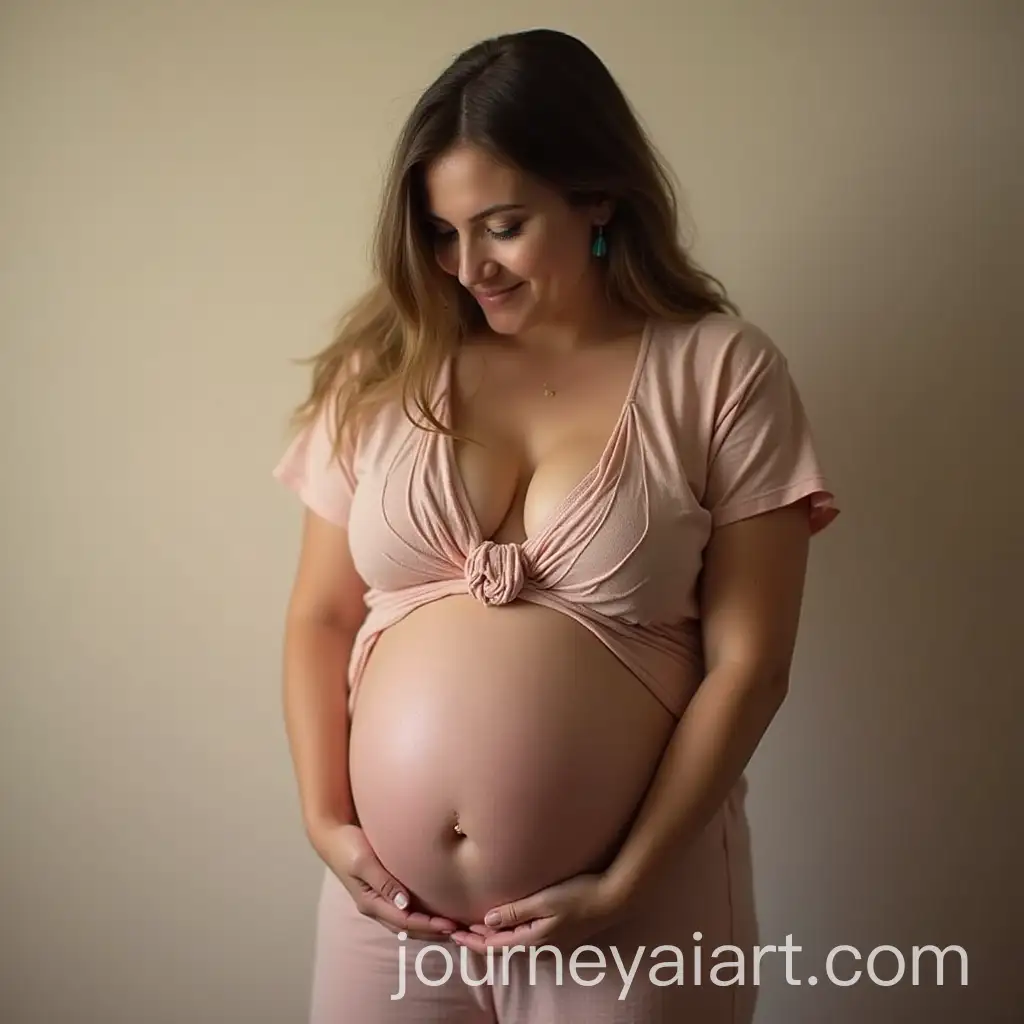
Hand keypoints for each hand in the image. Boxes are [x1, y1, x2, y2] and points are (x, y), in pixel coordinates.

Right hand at [310, 822, 458, 941]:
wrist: (332, 834)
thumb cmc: (347, 846)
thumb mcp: (364, 862)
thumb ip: (384, 882)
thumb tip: (405, 904)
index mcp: (370, 903)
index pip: (404, 922)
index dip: (428, 926)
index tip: (450, 925)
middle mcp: (375, 906)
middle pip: (407, 928)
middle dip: (432, 932)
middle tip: (458, 931)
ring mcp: (377, 900)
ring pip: (406, 922)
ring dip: (428, 927)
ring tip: (451, 926)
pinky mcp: (382, 890)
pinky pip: (404, 910)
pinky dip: (420, 915)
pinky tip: (434, 910)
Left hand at [450, 873, 627, 952]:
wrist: (613, 899)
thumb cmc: (580, 896)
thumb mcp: (544, 901)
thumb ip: (516, 911)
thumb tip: (487, 920)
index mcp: (534, 940)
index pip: (495, 946)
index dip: (473, 942)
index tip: (454, 936)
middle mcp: (541, 946)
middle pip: (502, 947)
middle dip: (480, 940)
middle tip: (459, 930)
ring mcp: (551, 941)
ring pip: (514, 943)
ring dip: (494, 936)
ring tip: (477, 925)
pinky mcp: (558, 933)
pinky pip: (526, 937)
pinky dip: (510, 932)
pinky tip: (508, 921)